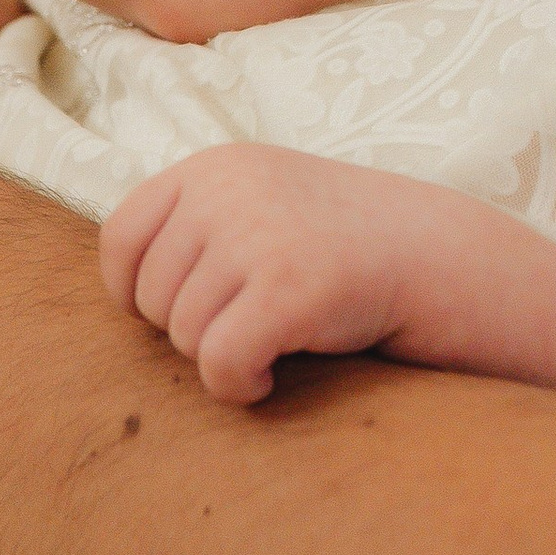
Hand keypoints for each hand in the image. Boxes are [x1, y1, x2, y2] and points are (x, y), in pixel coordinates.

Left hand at [101, 144, 445, 404]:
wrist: (440, 260)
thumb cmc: (340, 248)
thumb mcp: (260, 204)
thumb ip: (194, 225)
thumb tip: (115, 286)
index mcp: (213, 167)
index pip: (119, 238)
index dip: (134, 290)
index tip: (179, 310)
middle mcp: (229, 191)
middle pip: (150, 298)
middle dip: (190, 330)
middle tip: (251, 325)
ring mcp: (260, 236)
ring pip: (184, 337)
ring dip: (222, 359)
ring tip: (273, 341)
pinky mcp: (289, 289)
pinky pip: (220, 364)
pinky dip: (238, 387)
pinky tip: (269, 378)